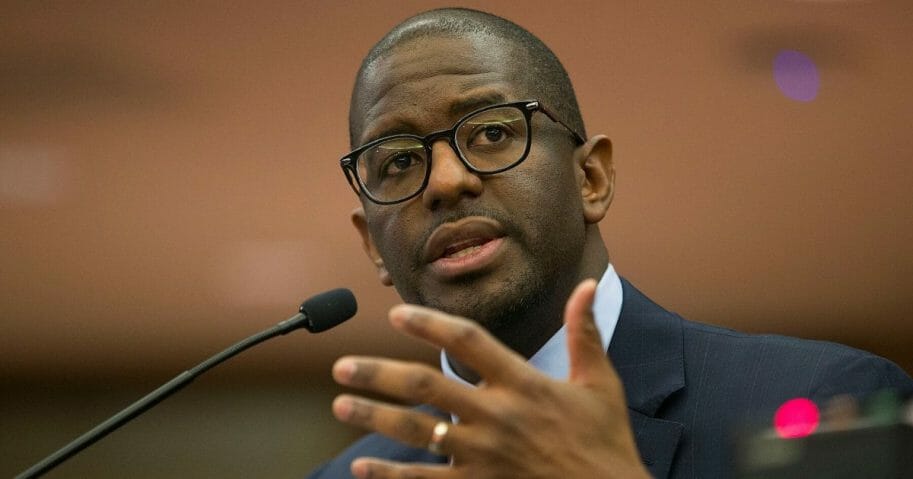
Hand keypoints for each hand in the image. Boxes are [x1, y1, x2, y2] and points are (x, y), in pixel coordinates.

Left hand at [331, 279, 649, 478]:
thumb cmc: (606, 441)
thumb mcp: (600, 383)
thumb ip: (584, 332)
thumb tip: (587, 284)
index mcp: (523, 383)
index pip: (467, 341)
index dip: (428, 323)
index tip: (395, 315)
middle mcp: (496, 416)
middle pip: (424, 386)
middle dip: (377, 374)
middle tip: (341, 367)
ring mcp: (483, 455)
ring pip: (415, 432)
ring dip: (373, 416)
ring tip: (340, 405)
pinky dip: (389, 476)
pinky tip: (361, 467)